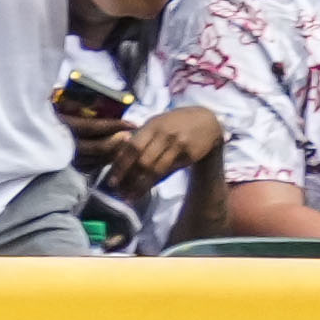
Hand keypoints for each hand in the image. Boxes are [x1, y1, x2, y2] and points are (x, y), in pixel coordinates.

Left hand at [107, 104, 222, 189]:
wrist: (207, 121)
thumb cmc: (176, 123)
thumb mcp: (157, 123)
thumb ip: (140, 136)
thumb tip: (118, 153)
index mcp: (153, 125)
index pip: (132, 147)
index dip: (121, 165)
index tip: (112, 180)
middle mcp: (165, 135)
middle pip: (143, 161)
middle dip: (128, 178)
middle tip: (118, 192)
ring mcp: (178, 146)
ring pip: (156, 170)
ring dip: (141, 186)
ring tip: (130, 197)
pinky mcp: (189, 156)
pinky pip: (168, 172)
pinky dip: (155, 183)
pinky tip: (145, 190)